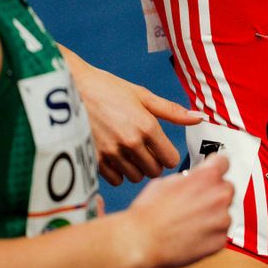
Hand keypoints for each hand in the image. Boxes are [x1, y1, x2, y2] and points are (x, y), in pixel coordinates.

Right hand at [67, 55, 203, 184]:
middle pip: (154, 171)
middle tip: (146, 151)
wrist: (70, 88)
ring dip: (136, 169)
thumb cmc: (107, 88)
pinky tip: (115, 158)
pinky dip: (118, 173)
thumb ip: (171, 111)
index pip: (170, 159)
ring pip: (135, 177)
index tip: (162, 149)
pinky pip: (115, 179)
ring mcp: (111, 153)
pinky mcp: (93, 160)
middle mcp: (130, 142)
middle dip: (154, 163)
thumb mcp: (142, 95)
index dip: (168, 155)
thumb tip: (198, 118)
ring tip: (129, 153)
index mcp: (146, 126)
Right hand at [123, 154, 232, 267]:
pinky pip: (220, 232)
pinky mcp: (220, 240)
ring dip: (212, 215)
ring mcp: (221, 220)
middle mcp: (219, 196)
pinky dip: (210, 233)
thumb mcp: (167, 182)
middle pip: (226, 188)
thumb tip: (194, 179)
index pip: (223, 162)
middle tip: (195, 202)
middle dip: (214, 192)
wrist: (141, 241)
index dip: (215, 166)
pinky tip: (191, 234)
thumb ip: (188, 178)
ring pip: (224, 212)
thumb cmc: (149, 212)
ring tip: (189, 221)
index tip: (214, 170)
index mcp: (206, 177)